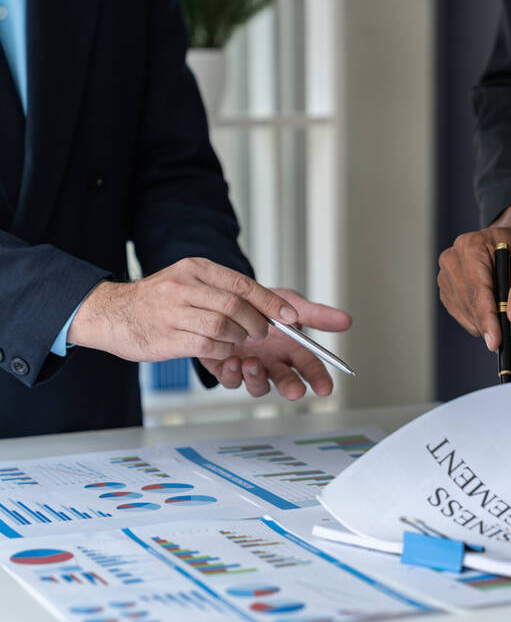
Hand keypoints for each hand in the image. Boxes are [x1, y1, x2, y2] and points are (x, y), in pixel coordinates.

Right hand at [70, 257, 304, 362]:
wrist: (110, 313)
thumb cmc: (156, 300)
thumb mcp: (188, 280)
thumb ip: (222, 289)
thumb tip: (265, 305)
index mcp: (195, 269)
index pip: (242, 284)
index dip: (270, 302)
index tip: (290, 315)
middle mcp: (184, 287)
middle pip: (236, 307)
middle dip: (257, 324)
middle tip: (262, 333)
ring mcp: (173, 313)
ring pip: (224, 328)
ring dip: (238, 339)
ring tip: (236, 341)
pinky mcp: (167, 338)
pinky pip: (208, 347)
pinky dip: (221, 352)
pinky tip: (219, 351)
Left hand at [199, 289, 351, 399]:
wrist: (226, 299)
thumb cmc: (261, 304)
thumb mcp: (290, 303)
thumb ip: (316, 314)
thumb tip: (346, 320)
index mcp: (292, 348)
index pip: (311, 367)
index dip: (319, 379)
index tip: (325, 388)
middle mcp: (273, 362)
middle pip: (287, 381)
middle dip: (291, 387)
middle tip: (295, 391)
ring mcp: (251, 367)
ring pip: (258, 385)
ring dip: (257, 378)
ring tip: (253, 363)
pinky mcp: (227, 369)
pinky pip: (231, 380)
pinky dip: (232, 373)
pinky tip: (232, 361)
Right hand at [437, 204, 510, 363]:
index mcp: (472, 246)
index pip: (477, 290)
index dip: (487, 318)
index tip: (496, 342)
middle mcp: (453, 260)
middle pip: (470, 305)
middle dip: (494, 325)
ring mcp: (447, 276)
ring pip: (467, 316)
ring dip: (492, 323)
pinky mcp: (448, 291)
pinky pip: (464, 317)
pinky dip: (484, 322)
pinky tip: (500, 310)